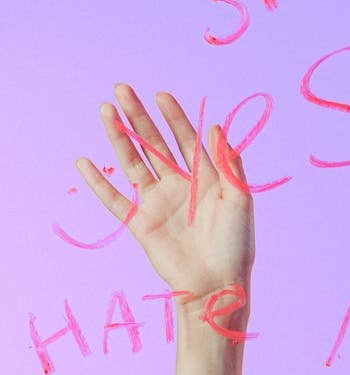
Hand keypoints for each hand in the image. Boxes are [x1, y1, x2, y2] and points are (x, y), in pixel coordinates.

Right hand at [75, 83, 254, 305]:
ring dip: (118, 138)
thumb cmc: (236, 245)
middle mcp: (179, 187)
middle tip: (122, 89)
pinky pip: (115, 200)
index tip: (160, 95)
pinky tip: (84, 162)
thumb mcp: (240, 199)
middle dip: (139, 117)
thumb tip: (216, 125)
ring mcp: (158, 204)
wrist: (217, 285)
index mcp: (205, 179)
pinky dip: (98, 183)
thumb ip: (229, 163)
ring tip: (105, 110)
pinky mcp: (142, 224)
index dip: (174, 117)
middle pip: (154, 145)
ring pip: (133, 164)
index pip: (185, 140)